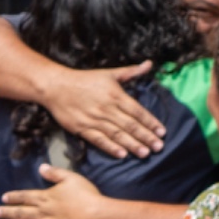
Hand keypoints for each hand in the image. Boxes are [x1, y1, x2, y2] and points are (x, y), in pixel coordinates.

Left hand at [0, 165, 111, 218]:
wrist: (96, 218)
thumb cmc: (86, 197)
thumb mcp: (72, 178)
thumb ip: (55, 173)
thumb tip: (41, 167)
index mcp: (44, 198)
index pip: (23, 197)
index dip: (12, 197)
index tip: (4, 198)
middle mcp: (40, 214)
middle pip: (19, 214)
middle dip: (6, 213)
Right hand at [44, 62, 161, 158]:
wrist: (55, 86)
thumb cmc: (85, 79)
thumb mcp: (110, 73)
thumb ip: (131, 72)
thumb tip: (149, 63)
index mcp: (115, 95)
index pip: (138, 111)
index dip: (151, 122)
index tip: (162, 132)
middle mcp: (106, 108)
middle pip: (130, 125)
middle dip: (146, 137)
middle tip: (159, 147)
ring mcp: (93, 119)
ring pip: (117, 134)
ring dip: (132, 144)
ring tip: (145, 153)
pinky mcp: (81, 128)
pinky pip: (98, 140)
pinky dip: (110, 147)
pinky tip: (122, 155)